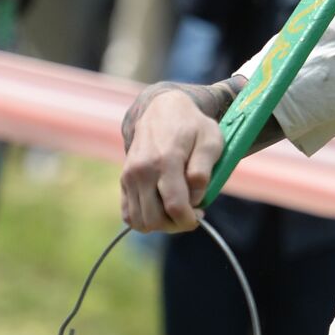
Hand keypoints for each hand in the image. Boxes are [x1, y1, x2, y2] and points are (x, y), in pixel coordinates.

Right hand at [119, 90, 221, 231]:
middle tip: (191, 212)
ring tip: (177, 210)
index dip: (189, 219)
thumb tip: (196, 198)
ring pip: (140, 221)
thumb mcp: (211, 141)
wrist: (162, 110)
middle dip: (176, 224)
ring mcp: (129, 176)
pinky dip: (145, 219)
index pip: (174, 206)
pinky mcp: (123, 181)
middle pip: (154, 219)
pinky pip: (129, 214)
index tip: (200, 214)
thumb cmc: (193, 126)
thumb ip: (204, 170)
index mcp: (166, 160)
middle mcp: (141, 170)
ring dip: (161, 224)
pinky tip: (161, 208)